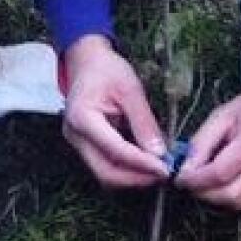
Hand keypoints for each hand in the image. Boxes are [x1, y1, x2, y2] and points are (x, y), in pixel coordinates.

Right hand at [62, 35, 168, 187]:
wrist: (87, 62)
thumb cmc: (107, 70)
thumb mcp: (131, 89)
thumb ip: (144, 121)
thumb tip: (160, 151)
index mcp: (82, 118)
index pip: (114, 150)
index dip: (141, 163)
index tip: (165, 168)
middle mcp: (75, 136)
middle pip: (105, 171)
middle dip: (136, 177)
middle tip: (165, 173)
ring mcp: (78, 143)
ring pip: (104, 172)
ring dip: (132, 176)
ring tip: (159, 169)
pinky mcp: (85, 145)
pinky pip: (105, 163)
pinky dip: (126, 167)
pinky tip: (147, 163)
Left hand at [176, 75, 240, 209]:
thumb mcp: (224, 114)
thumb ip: (201, 141)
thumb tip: (185, 169)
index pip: (219, 173)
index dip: (195, 180)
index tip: (180, 177)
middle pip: (231, 196)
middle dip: (204, 194)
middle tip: (191, 183)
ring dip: (218, 197)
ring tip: (208, 180)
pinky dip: (235, 192)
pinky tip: (231, 176)